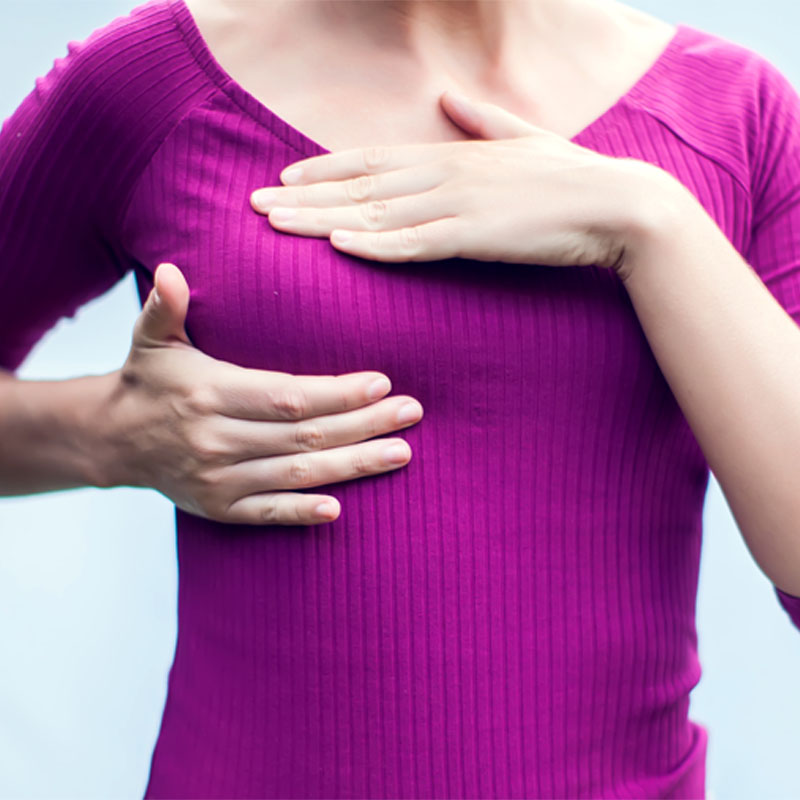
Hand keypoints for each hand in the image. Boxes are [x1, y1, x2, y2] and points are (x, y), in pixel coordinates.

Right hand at [103, 263, 423, 525]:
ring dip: (352, 465)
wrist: (113, 441)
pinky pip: (267, 513)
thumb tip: (173, 270)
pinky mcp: (220, 508)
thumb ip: (165, 307)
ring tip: (400, 452)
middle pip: (304, 435)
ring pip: (296, 473)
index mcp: (210, 393)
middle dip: (363, 425)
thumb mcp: (150, 340)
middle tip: (411, 413)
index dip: (336, 394)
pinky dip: (301, 513)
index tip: (381, 383)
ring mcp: (219, 479)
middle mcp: (216, 439)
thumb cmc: (149, 381)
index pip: (286, 396)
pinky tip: (339, 510)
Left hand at [250, 89, 656, 272]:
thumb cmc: (570, 179)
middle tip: (253, 204)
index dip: (324, 168)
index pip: (372, 159)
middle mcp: (444, 174)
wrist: (620, 206)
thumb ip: (480, 120)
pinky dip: (375, 246)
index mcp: (451, 154)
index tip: (284, 177)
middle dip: (303, 196)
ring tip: (274, 225)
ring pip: (375, 214)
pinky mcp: (476, 237)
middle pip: (359, 186)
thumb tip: (448, 97)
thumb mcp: (522, 139)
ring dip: (321, 220)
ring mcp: (458, 205)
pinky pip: (415, 244)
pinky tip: (338, 247)